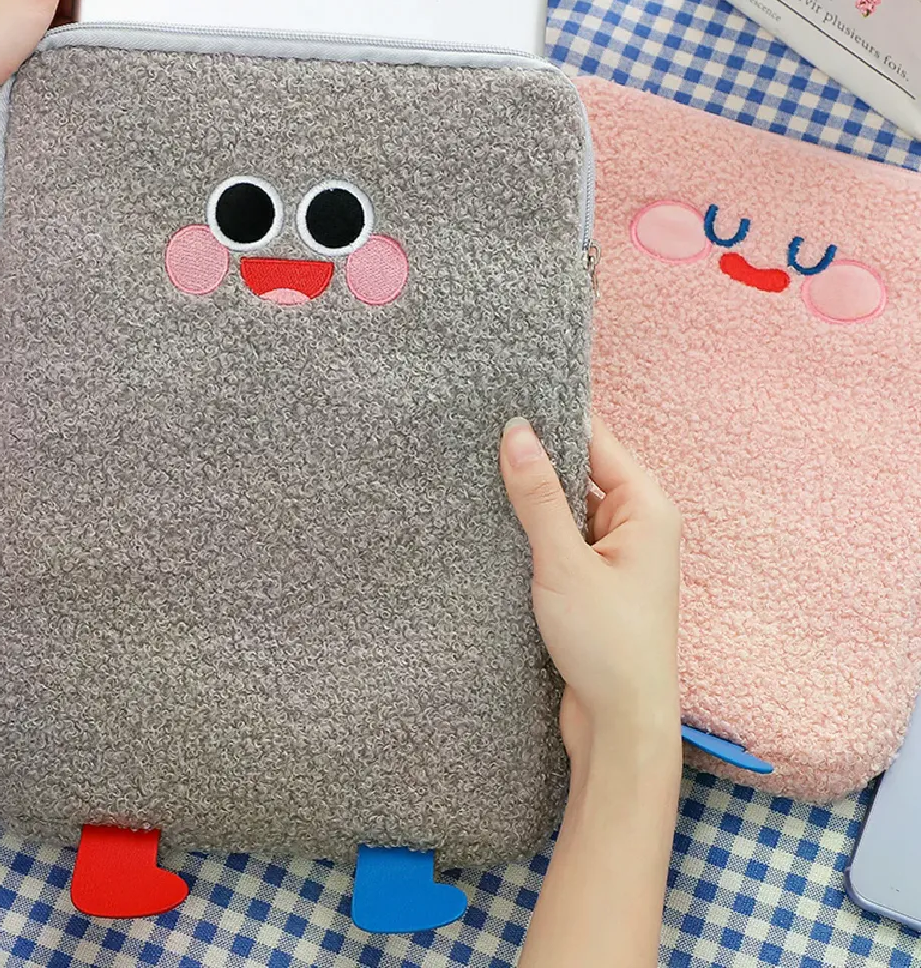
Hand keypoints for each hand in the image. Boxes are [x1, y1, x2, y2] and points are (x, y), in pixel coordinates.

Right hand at [499, 417, 681, 768]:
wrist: (621, 725)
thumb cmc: (607, 645)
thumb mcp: (564, 563)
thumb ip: (538, 496)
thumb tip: (517, 431)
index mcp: (646, 507)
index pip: (596, 439)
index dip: (551, 419)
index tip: (504, 401)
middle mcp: (637, 523)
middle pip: (581, 469)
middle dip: (536, 459)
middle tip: (479, 438)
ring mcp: (617, 552)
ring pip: (568, 504)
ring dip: (533, 499)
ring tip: (479, 476)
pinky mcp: (596, 579)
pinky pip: (564, 536)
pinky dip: (536, 531)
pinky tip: (499, 526)